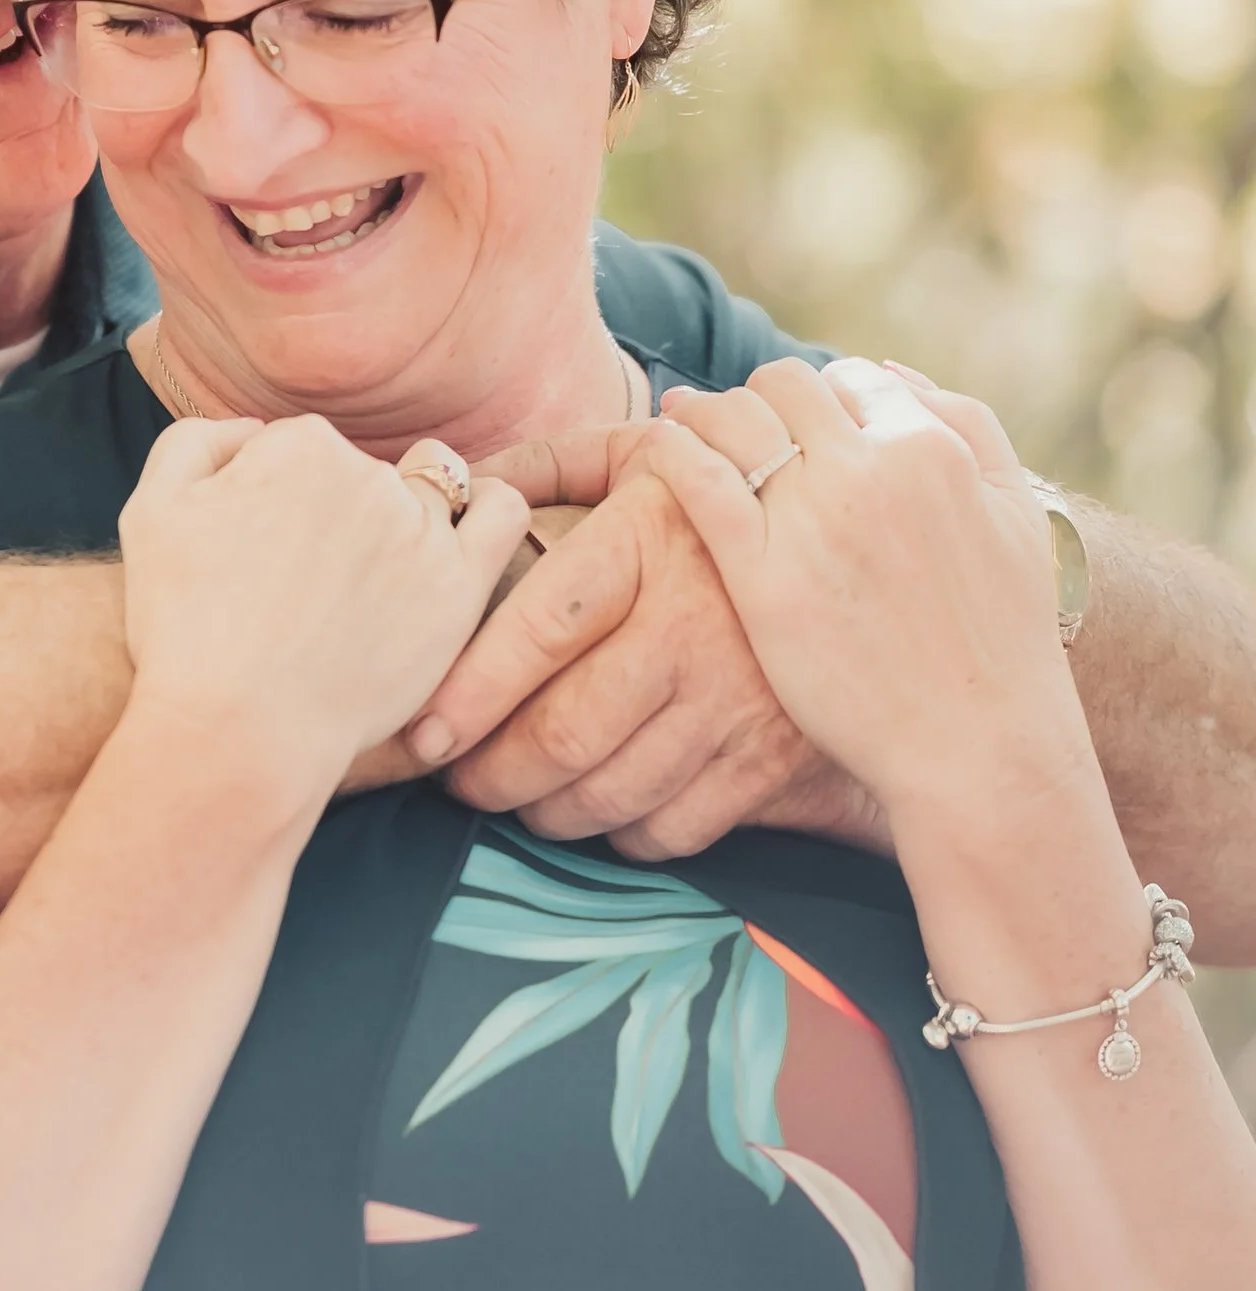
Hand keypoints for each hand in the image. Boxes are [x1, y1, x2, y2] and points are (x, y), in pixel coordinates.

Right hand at [117, 417, 528, 814]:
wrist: (237, 729)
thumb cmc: (184, 631)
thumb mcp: (149, 512)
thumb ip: (198, 443)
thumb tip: (254, 433)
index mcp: (299, 446)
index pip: (298, 448)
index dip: (274, 499)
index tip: (259, 554)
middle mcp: (368, 475)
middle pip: (362, 471)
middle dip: (335, 512)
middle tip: (306, 584)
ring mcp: (420, 530)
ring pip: (435, 485)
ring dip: (409, 512)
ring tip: (377, 572)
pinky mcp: (460, 588)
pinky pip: (502, 518)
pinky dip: (489, 512)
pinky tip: (460, 542)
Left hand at [409, 430, 869, 855]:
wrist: (867, 549)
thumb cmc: (724, 502)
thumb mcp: (648, 455)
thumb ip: (549, 464)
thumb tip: (455, 487)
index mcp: (650, 541)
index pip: (539, 631)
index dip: (469, 694)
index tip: (422, 732)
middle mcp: (694, 626)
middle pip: (564, 731)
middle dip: (489, 774)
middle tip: (457, 777)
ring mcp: (737, 700)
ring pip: (609, 792)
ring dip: (543, 811)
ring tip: (518, 796)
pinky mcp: (771, 759)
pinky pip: (672, 828)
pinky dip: (620, 834)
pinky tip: (600, 808)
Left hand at [635, 357, 1082, 826]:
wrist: (981, 742)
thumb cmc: (1004, 638)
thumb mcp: (1015, 512)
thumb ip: (965, 426)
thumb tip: (886, 374)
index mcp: (931, 449)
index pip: (850, 380)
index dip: (820, 396)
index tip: (797, 420)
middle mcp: (868, 470)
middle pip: (784, 388)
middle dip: (759, 399)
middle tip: (735, 422)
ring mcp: (812, 521)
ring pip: (735, 421)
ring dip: (705, 412)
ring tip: (682, 422)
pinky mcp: (762, 577)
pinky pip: (698, 481)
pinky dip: (672, 452)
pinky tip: (655, 451)